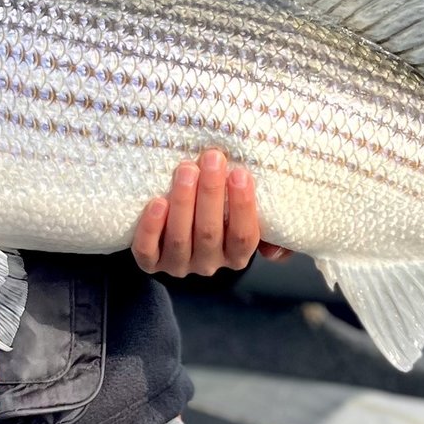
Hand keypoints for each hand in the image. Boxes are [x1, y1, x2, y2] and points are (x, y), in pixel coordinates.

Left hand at [132, 148, 291, 275]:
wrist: (178, 229)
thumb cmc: (219, 214)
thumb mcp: (245, 217)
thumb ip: (269, 226)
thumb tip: (276, 249)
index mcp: (236, 255)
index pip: (244, 236)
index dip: (243, 206)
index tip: (240, 172)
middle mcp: (209, 263)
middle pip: (211, 233)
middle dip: (211, 193)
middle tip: (212, 158)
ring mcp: (178, 265)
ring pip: (181, 239)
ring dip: (183, 202)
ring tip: (186, 169)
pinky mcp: (150, 262)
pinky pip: (148, 251)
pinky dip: (151, 228)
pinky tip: (157, 202)